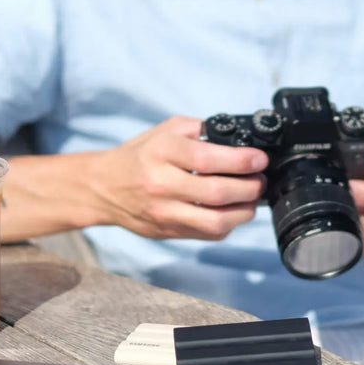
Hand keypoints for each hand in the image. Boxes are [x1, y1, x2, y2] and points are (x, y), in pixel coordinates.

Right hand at [92, 116, 267, 239]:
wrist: (104, 188)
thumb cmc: (140, 156)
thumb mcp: (165, 131)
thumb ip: (199, 130)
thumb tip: (237, 139)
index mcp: (162, 153)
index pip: (209, 159)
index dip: (242, 161)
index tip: (259, 160)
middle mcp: (162, 184)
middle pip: (218, 192)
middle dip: (250, 187)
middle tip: (259, 180)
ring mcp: (165, 212)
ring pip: (216, 221)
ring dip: (244, 211)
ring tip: (250, 198)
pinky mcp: (169, 232)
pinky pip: (208, 234)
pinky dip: (228, 224)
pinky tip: (231, 211)